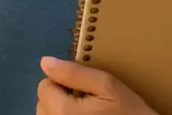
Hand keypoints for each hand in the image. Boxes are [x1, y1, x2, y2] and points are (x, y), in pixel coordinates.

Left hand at [36, 57, 156, 114]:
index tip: (84, 89)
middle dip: (59, 97)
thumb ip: (74, 73)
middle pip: (42, 103)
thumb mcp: (107, 86)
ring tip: (85, 113)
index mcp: (63, 112)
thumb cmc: (129, 112)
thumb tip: (45, 62)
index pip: (44, 86)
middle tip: (86, 101)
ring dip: (60, 111)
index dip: (64, 82)